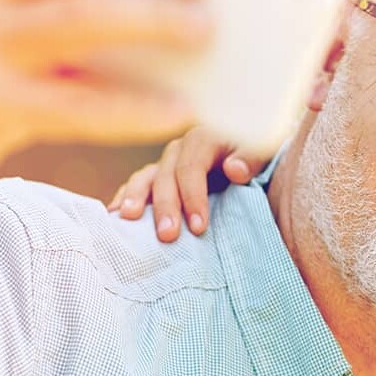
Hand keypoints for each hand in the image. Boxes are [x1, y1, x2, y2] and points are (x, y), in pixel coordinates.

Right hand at [108, 126, 266, 241]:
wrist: (247, 158)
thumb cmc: (254, 158)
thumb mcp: (261, 153)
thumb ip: (251, 159)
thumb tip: (233, 170)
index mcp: (204, 139)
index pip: (192, 168)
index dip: (193, 197)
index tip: (198, 227)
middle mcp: (180, 149)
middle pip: (166, 176)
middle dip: (166, 206)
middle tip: (167, 236)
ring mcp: (165, 163)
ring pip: (146, 178)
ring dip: (136, 198)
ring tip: (128, 218)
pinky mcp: (157, 177)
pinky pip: (138, 185)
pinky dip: (125, 198)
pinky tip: (114, 216)